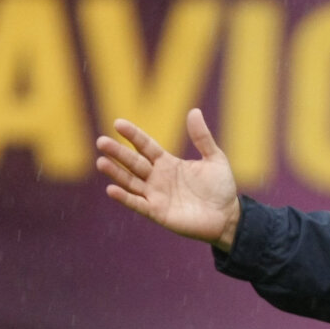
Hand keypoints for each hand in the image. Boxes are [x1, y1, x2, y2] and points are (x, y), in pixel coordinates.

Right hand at [95, 108, 241, 249]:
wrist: (228, 217)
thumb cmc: (221, 189)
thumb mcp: (214, 159)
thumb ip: (202, 138)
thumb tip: (194, 111)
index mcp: (168, 163)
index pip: (145, 146)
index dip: (133, 135)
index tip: (118, 123)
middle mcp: (158, 178)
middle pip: (134, 162)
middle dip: (118, 152)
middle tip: (101, 142)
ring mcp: (156, 195)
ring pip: (131, 182)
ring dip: (116, 173)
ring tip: (101, 162)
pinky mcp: (158, 213)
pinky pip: (138, 204)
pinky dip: (125, 198)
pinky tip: (111, 190)